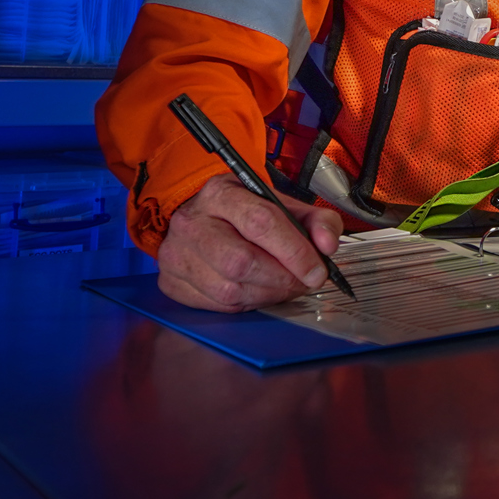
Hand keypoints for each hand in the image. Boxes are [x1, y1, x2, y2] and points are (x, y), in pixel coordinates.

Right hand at [156, 174, 344, 312]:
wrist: (200, 219)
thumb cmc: (244, 213)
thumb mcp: (284, 205)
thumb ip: (316, 221)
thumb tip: (328, 245)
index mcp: (221, 193)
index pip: (261, 222)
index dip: (295, 251)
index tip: (317, 270)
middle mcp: (192, 221)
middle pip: (242, 261)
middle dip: (283, 278)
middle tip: (303, 282)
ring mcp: (176, 253)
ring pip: (229, 289)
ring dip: (268, 295)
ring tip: (284, 286)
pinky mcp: (171, 281)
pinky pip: (217, 305)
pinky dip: (246, 304)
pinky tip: (258, 291)